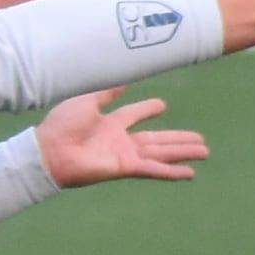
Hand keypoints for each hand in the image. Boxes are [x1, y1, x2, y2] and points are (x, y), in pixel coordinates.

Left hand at [36, 87, 206, 188]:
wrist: (50, 149)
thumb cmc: (62, 125)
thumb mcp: (86, 101)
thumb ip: (106, 93)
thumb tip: (123, 81)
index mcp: (109, 123)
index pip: (134, 115)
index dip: (148, 109)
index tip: (162, 104)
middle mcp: (120, 140)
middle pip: (157, 138)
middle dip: (178, 139)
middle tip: (200, 139)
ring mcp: (124, 155)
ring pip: (161, 153)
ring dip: (182, 153)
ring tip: (205, 152)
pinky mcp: (125, 167)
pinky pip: (153, 169)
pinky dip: (171, 172)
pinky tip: (190, 173)